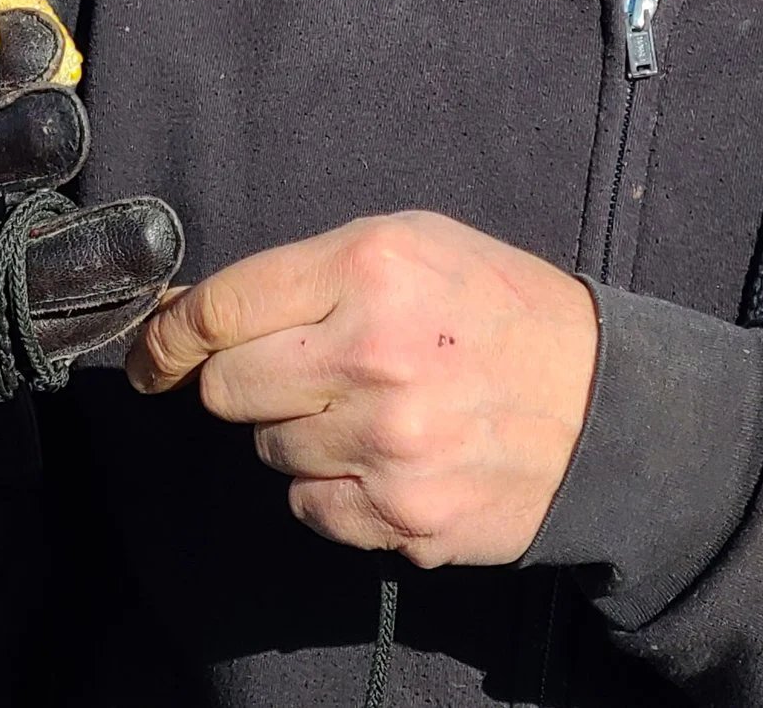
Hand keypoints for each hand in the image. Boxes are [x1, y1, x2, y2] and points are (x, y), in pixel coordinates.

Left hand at [126, 211, 596, 566]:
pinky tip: (385, 458)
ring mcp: (386, 446)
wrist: (607, 404)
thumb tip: (187, 312)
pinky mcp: (404, 517)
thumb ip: (302, 273)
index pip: (218, 310)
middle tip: (294, 373)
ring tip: (367, 409)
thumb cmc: (499, 310)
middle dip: (242, 381)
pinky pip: (309, 508)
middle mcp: (369, 356)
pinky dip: (331, 488)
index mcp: (368, 270)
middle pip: (227, 390)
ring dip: (297, 433)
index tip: (154, 355)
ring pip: (268, 451)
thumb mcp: (410, 245)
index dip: (167, 336)